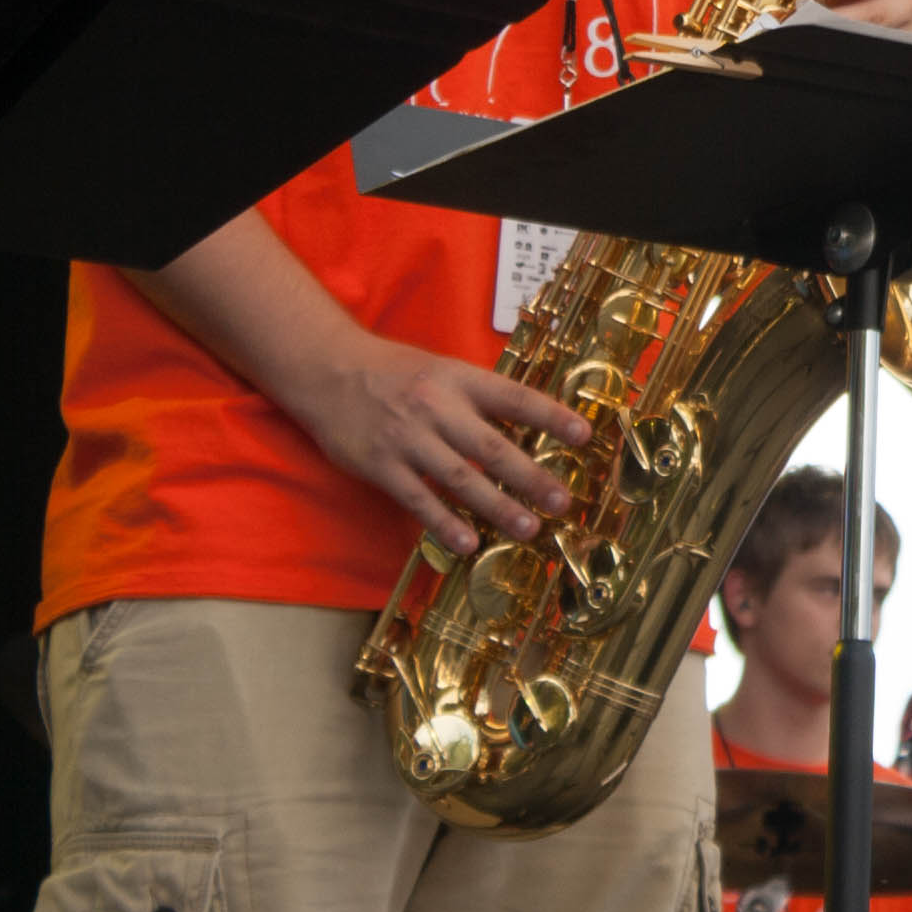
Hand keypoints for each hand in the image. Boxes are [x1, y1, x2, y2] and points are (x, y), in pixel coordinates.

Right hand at [293, 336, 591, 553]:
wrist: (326, 369)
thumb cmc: (393, 372)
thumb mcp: (442, 370)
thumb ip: (480, 396)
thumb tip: (530, 424)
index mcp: (459, 380)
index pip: (514, 398)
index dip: (551, 416)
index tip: (584, 436)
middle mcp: (437, 408)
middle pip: (493, 447)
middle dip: (531, 477)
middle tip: (563, 501)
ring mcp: (408, 438)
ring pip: (460, 478)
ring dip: (497, 506)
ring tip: (529, 528)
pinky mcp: (380, 465)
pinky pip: (418, 499)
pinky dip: (444, 523)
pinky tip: (468, 542)